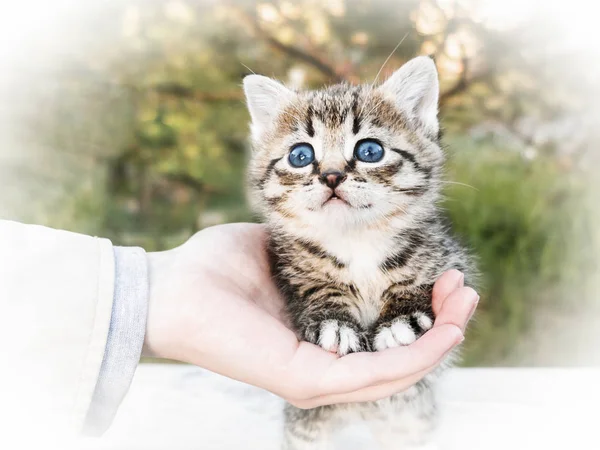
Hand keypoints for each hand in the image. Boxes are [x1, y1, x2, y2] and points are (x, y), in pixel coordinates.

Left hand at [143, 223, 478, 407]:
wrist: (171, 287)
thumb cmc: (218, 265)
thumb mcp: (286, 246)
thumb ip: (320, 243)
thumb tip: (349, 210)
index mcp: (322, 328)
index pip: (385, 328)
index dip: (421, 303)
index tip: (444, 268)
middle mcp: (326, 358)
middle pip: (400, 351)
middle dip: (440, 319)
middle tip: (463, 285)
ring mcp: (319, 376)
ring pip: (399, 368)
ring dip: (440, 336)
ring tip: (464, 301)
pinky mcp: (309, 380)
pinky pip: (376, 374)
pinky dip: (416, 354)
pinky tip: (444, 328)